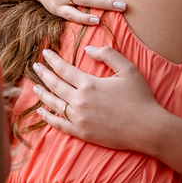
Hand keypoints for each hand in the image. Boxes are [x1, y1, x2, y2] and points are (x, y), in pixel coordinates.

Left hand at [32, 46, 169, 152]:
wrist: (146, 128)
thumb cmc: (140, 97)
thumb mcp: (128, 69)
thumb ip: (108, 55)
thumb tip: (88, 50)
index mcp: (89, 84)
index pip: (64, 69)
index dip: (52, 60)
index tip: (45, 53)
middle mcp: (79, 101)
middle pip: (55, 85)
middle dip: (43, 74)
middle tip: (35, 66)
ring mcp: (79, 118)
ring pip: (53, 104)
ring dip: (42, 94)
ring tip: (35, 87)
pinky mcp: (81, 132)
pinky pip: (59, 124)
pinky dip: (48, 117)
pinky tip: (42, 112)